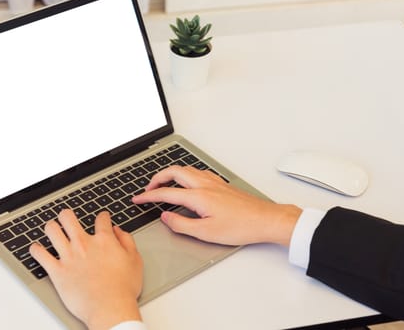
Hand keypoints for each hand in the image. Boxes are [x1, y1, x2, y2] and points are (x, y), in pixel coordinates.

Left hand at [30, 210, 142, 329]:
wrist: (109, 308)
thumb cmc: (122, 288)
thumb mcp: (135, 261)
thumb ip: (127, 241)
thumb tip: (119, 231)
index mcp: (104, 240)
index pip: (101, 219)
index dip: (103, 216)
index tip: (102, 218)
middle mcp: (83, 244)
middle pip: (68, 218)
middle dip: (67, 215)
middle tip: (67, 218)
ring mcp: (68, 256)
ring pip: (52, 230)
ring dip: (51, 227)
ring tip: (52, 229)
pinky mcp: (57, 271)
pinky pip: (40, 255)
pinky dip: (36, 250)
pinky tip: (36, 249)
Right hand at [133, 165, 301, 246]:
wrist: (265, 220)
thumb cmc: (240, 227)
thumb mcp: (206, 233)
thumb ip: (181, 224)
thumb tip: (166, 218)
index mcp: (198, 196)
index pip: (166, 193)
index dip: (148, 196)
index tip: (138, 199)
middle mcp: (205, 185)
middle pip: (174, 172)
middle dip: (157, 178)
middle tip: (148, 189)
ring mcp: (214, 182)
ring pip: (186, 170)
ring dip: (171, 174)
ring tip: (163, 184)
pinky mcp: (221, 185)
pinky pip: (197, 173)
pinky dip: (185, 175)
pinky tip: (188, 184)